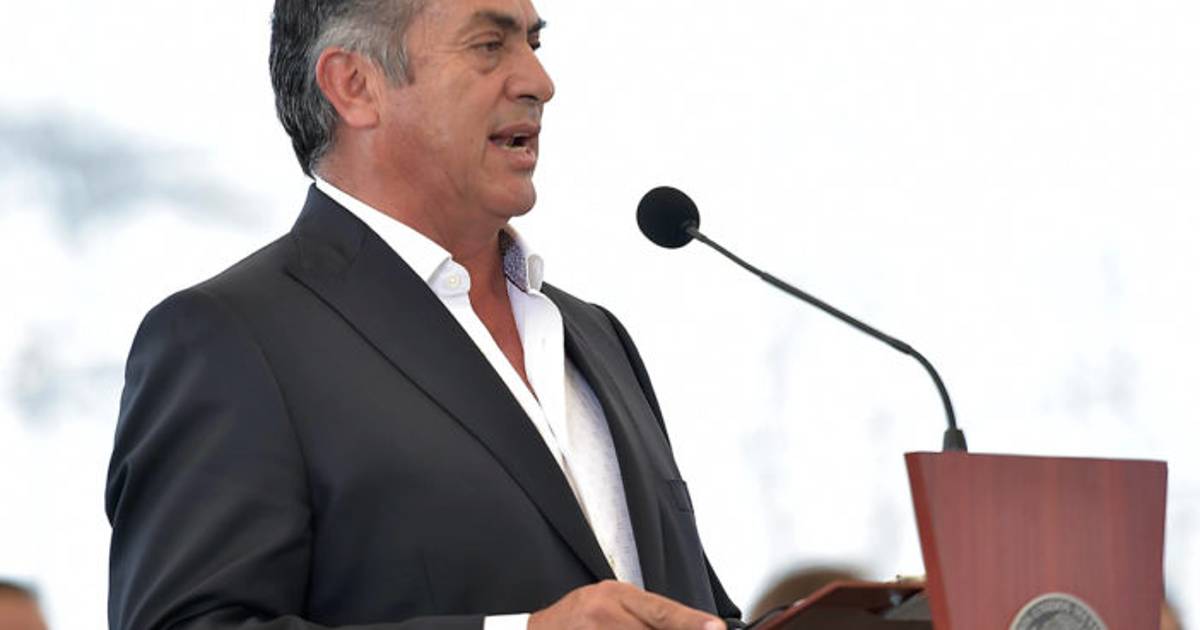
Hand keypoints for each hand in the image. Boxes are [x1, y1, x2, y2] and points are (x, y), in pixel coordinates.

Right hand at [528, 580, 725, 629]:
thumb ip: (649, 614)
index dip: (692, 622)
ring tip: (635, 629)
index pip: (662, 611)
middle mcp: (605, 615)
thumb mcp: (613, 603)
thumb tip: (693, 625)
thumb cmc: (579, 616)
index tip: (715, 628)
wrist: (540, 629)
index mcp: (617, 597)